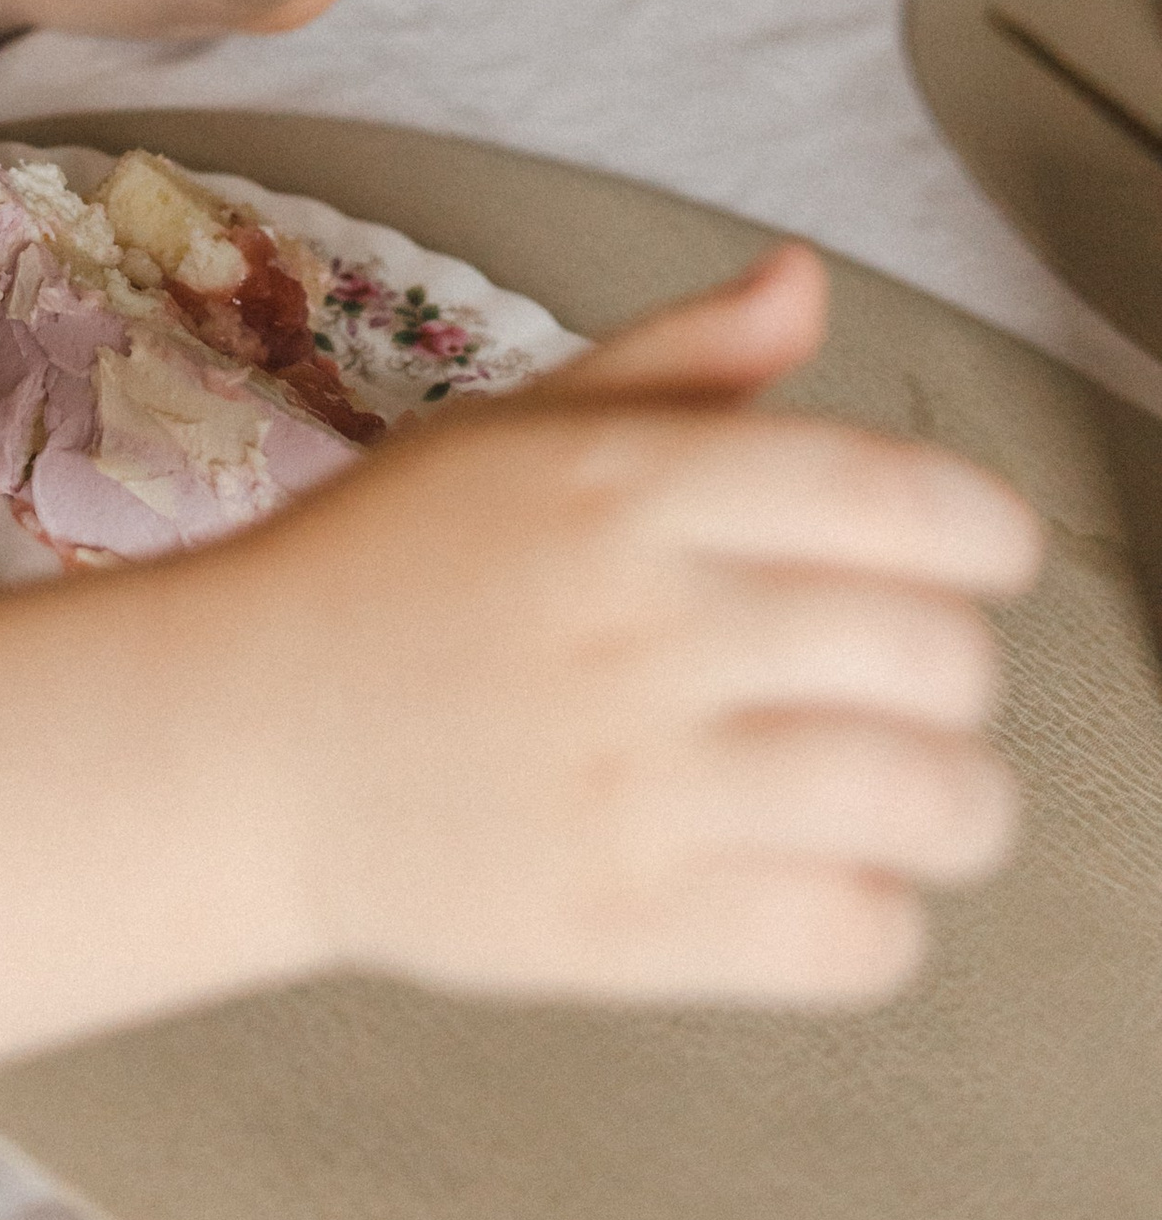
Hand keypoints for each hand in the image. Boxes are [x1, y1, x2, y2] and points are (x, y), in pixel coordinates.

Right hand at [224, 245, 1040, 1001]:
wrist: (231, 740)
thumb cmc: (385, 578)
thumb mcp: (522, 431)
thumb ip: (683, 358)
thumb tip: (804, 279)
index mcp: (619, 488)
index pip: (892, 493)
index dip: (987, 528)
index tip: (987, 555)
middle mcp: (637, 626)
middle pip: (935, 653)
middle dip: (956, 670)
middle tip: (906, 678)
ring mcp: (631, 783)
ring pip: (924, 802)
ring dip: (949, 800)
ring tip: (898, 789)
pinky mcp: (622, 927)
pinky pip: (855, 940)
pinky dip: (880, 916)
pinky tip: (824, 877)